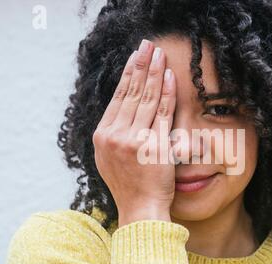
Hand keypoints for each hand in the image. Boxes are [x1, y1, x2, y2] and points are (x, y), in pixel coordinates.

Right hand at [92, 39, 176, 226]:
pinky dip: (165, 93)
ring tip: (158, 54)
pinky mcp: (152, 144)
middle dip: (140, 66)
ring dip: (153, 73)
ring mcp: (132, 140)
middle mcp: (114, 135)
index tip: (135, 58)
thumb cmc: (131, 186)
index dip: (127, 75)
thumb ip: (114, 134)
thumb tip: (122, 110)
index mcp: (103, 136)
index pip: (118, 98)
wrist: (141, 209)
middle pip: (130, 93)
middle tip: (147, 46)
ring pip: (145, 99)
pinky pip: (161, 113)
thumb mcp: (111, 158)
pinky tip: (168, 76)